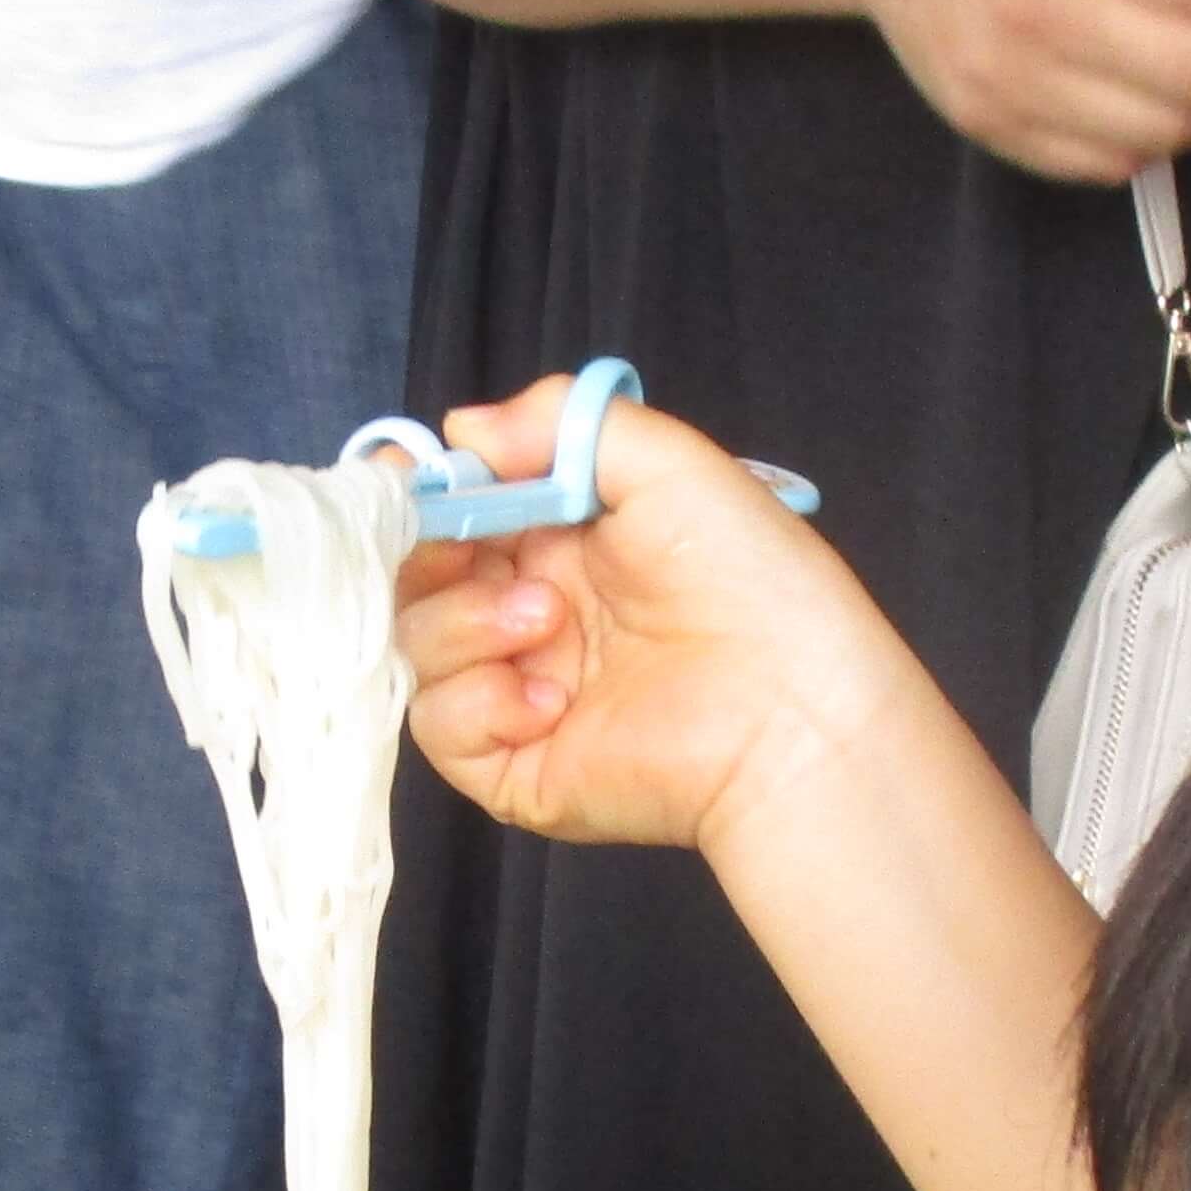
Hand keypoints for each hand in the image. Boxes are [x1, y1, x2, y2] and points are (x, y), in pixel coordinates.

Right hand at [396, 382, 938, 858]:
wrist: (793, 713)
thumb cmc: (755, 584)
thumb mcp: (670, 466)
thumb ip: (562, 426)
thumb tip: (464, 430)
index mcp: (565, 541)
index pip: (458, 510)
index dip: (421, 493)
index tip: (397, 479)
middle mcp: (534, 612)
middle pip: (418, 577)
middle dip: (427, 555)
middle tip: (467, 551)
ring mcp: (520, 690)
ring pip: (416, 646)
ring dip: (464, 624)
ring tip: (547, 622)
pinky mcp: (516, 764)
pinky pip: (439, 727)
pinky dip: (477, 703)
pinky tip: (547, 698)